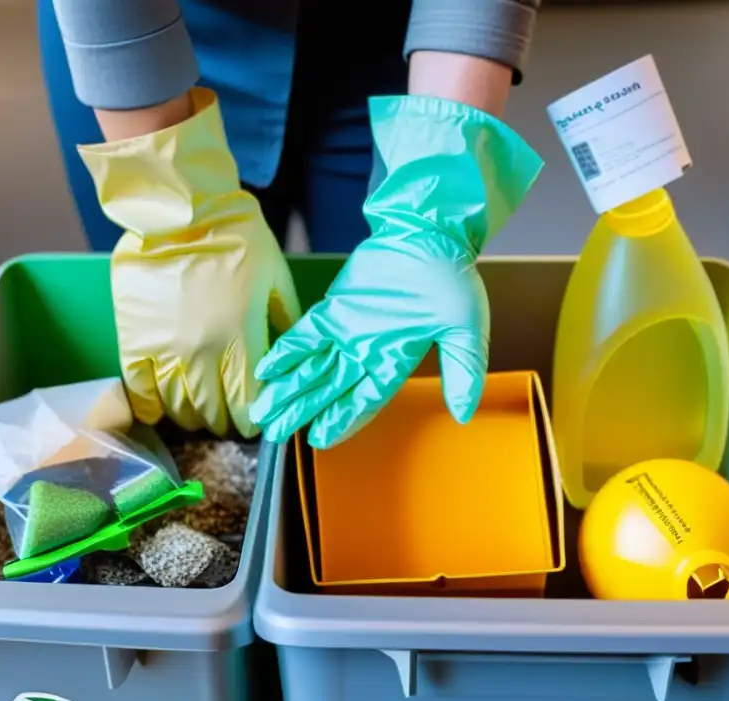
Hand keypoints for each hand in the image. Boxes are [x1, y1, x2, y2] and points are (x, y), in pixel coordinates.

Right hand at [79, 88, 300, 436]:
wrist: (180, 208)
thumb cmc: (236, 238)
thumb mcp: (276, 278)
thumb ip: (286, 324)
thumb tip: (292, 361)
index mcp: (242, 337)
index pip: (249, 405)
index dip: (254, 419)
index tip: (255, 416)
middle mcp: (203, 352)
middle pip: (214, 414)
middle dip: (226, 421)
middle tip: (230, 413)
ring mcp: (164, 349)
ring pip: (180, 409)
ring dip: (195, 418)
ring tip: (202, 409)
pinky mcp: (133, 342)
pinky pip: (141, 393)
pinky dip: (152, 409)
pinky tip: (163, 408)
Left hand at [249, 228, 489, 447]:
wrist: (432, 233)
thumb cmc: (452, 278)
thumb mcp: (465, 329)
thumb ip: (463, 372)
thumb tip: (464, 414)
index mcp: (396, 360)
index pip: (364, 400)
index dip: (341, 420)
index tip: (319, 439)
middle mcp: (367, 350)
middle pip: (328, 390)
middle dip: (302, 412)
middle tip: (274, 433)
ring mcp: (348, 328)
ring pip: (311, 367)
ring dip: (288, 389)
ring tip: (263, 412)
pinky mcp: (334, 306)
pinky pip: (305, 334)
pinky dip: (286, 351)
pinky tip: (267, 369)